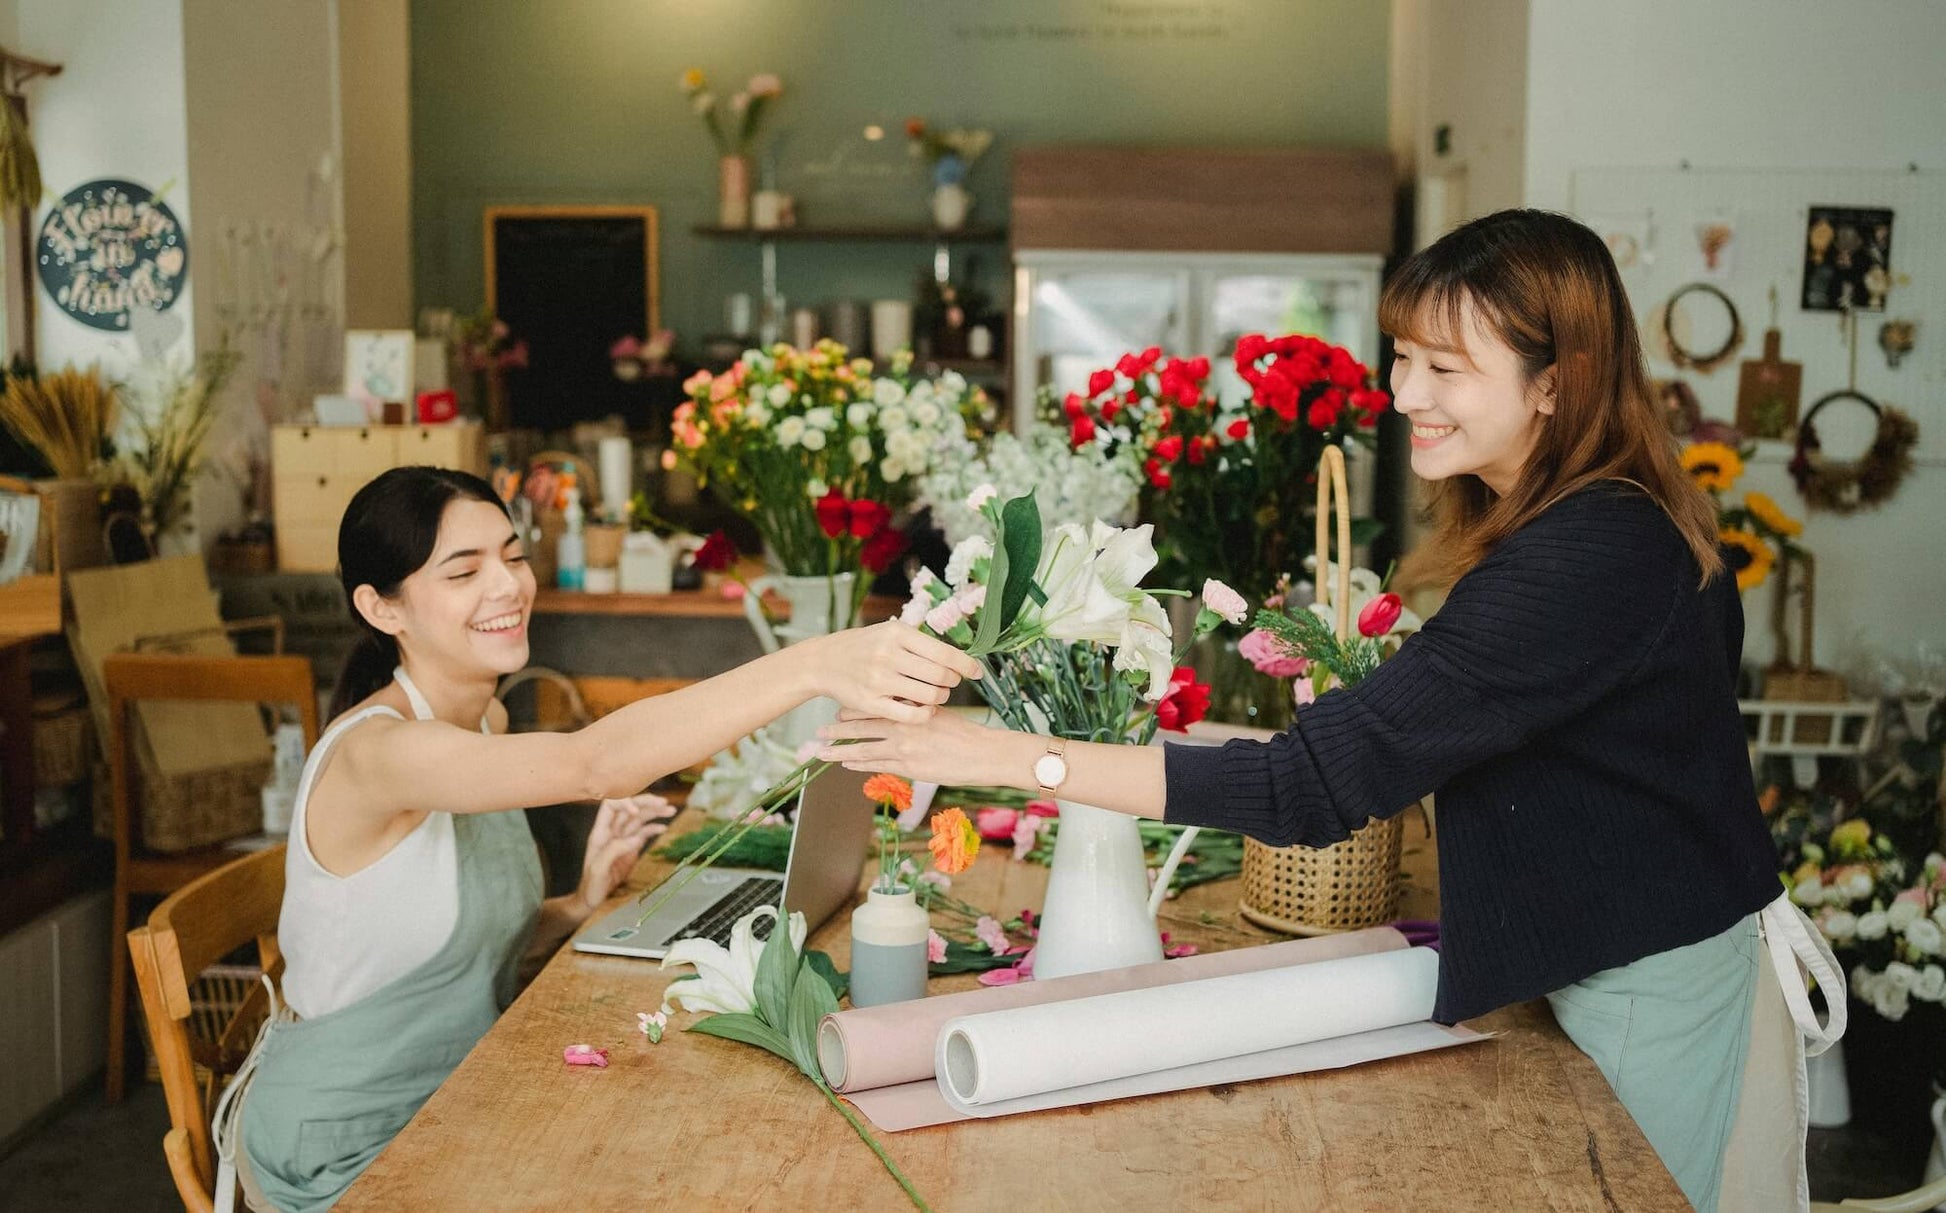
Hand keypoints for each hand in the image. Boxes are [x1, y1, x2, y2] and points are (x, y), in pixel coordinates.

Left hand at [576, 792, 676, 913]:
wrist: (593, 899)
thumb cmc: (591, 885)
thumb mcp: (599, 869)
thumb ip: (614, 851)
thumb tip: (636, 838)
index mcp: (600, 832)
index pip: (611, 806)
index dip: (624, 802)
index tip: (637, 810)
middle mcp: (612, 831)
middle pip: (629, 808)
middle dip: (646, 802)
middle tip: (664, 802)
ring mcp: (623, 838)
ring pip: (640, 818)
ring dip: (655, 812)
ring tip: (671, 810)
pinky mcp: (632, 847)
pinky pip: (644, 832)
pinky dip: (654, 827)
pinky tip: (664, 828)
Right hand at [805, 620, 985, 724]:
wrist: (823, 662)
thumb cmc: (862, 646)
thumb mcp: (889, 632)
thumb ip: (919, 642)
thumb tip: (956, 656)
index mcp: (897, 633)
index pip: (944, 652)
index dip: (966, 664)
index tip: (977, 671)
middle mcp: (889, 655)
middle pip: (941, 675)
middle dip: (952, 681)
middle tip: (950, 683)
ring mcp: (880, 680)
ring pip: (930, 696)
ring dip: (940, 698)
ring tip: (936, 695)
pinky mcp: (872, 702)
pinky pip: (912, 714)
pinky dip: (926, 714)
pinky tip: (926, 710)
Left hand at [815, 708, 1031, 788]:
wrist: (984, 753)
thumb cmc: (966, 733)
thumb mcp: (940, 712)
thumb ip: (916, 709)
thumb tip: (899, 703)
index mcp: (911, 708)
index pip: (876, 704)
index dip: (855, 707)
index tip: (840, 708)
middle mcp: (904, 725)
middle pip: (863, 726)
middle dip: (839, 729)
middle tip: (820, 729)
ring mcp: (904, 748)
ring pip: (864, 747)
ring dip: (840, 749)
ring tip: (822, 750)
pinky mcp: (909, 767)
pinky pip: (877, 765)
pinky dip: (859, 763)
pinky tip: (847, 762)